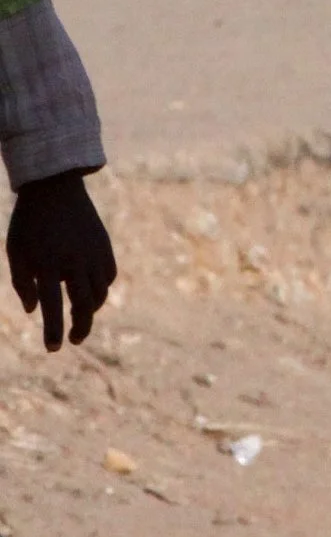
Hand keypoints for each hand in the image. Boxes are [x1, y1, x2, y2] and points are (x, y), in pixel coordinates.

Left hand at [7, 171, 117, 351]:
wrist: (54, 188)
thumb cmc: (29, 224)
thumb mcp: (16, 252)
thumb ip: (22, 284)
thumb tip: (33, 311)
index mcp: (47, 264)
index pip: (53, 307)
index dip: (53, 331)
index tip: (53, 348)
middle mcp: (73, 261)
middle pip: (84, 305)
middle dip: (80, 328)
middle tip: (73, 340)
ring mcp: (92, 253)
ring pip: (99, 293)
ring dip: (90, 309)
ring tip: (79, 315)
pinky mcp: (104, 246)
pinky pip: (108, 276)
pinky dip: (101, 289)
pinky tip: (91, 292)